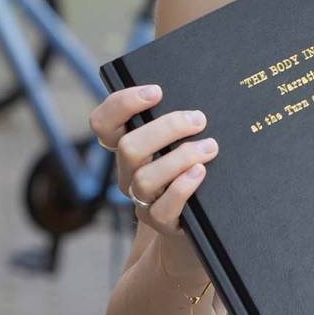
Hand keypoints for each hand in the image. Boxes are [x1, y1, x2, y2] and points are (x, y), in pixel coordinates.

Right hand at [89, 85, 218, 240]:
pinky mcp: (161, 222)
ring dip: (181, 157)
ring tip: (210, 147)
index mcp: (127, 146)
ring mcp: (142, 200)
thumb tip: (200, 94)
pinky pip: (163, 208)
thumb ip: (177, 123)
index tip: (156, 92)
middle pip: (129, 147)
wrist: (193, 222)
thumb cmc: (188, 169)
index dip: (122, 104)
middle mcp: (128, 173)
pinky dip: (183, 187)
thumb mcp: (178, 142)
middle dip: (166, 128)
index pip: (103, 123)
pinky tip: (201, 172)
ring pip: (145, 178)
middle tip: (199, 119)